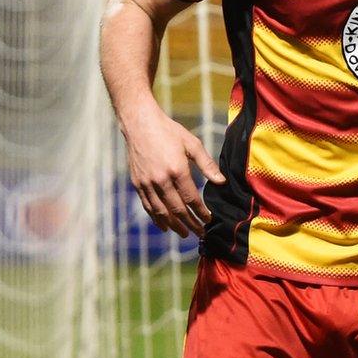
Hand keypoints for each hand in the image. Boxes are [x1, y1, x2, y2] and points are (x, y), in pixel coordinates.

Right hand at [121, 107, 224, 237]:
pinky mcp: (137, 183)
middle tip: (200, 234)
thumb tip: (221, 181)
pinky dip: (156, 217)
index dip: (201, 212)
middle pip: (176, 209)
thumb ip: (207, 164)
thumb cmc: (169, 132)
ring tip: (184, 233)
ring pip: (160, 211)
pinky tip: (164, 225)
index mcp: (177, 170)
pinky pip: (147, 205)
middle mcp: (160, 179)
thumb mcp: (192, 144)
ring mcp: (146, 183)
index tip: (209, 220)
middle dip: (190, 223)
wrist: (140, 124)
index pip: (191, 198)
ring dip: (173, 225)